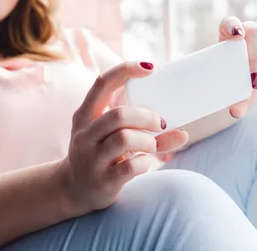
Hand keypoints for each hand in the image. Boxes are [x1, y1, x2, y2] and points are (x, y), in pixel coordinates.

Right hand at [58, 61, 188, 215]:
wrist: (73, 189)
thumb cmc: (100, 155)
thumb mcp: (111, 137)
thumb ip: (142, 129)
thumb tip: (183, 132)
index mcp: (86, 115)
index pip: (102, 83)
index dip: (125, 70)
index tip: (149, 68)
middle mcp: (85, 134)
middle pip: (119, 114)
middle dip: (147, 117)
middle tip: (160, 124)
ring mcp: (91, 157)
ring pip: (125, 139)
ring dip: (148, 141)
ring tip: (151, 145)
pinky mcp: (102, 179)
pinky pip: (130, 167)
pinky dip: (145, 163)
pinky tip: (144, 163)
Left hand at [218, 16, 256, 117]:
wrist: (238, 89)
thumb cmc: (223, 83)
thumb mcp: (220, 85)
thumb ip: (225, 93)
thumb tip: (237, 111)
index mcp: (228, 35)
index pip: (229, 22)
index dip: (233, 26)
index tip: (235, 36)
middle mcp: (249, 35)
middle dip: (255, 57)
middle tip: (251, 81)